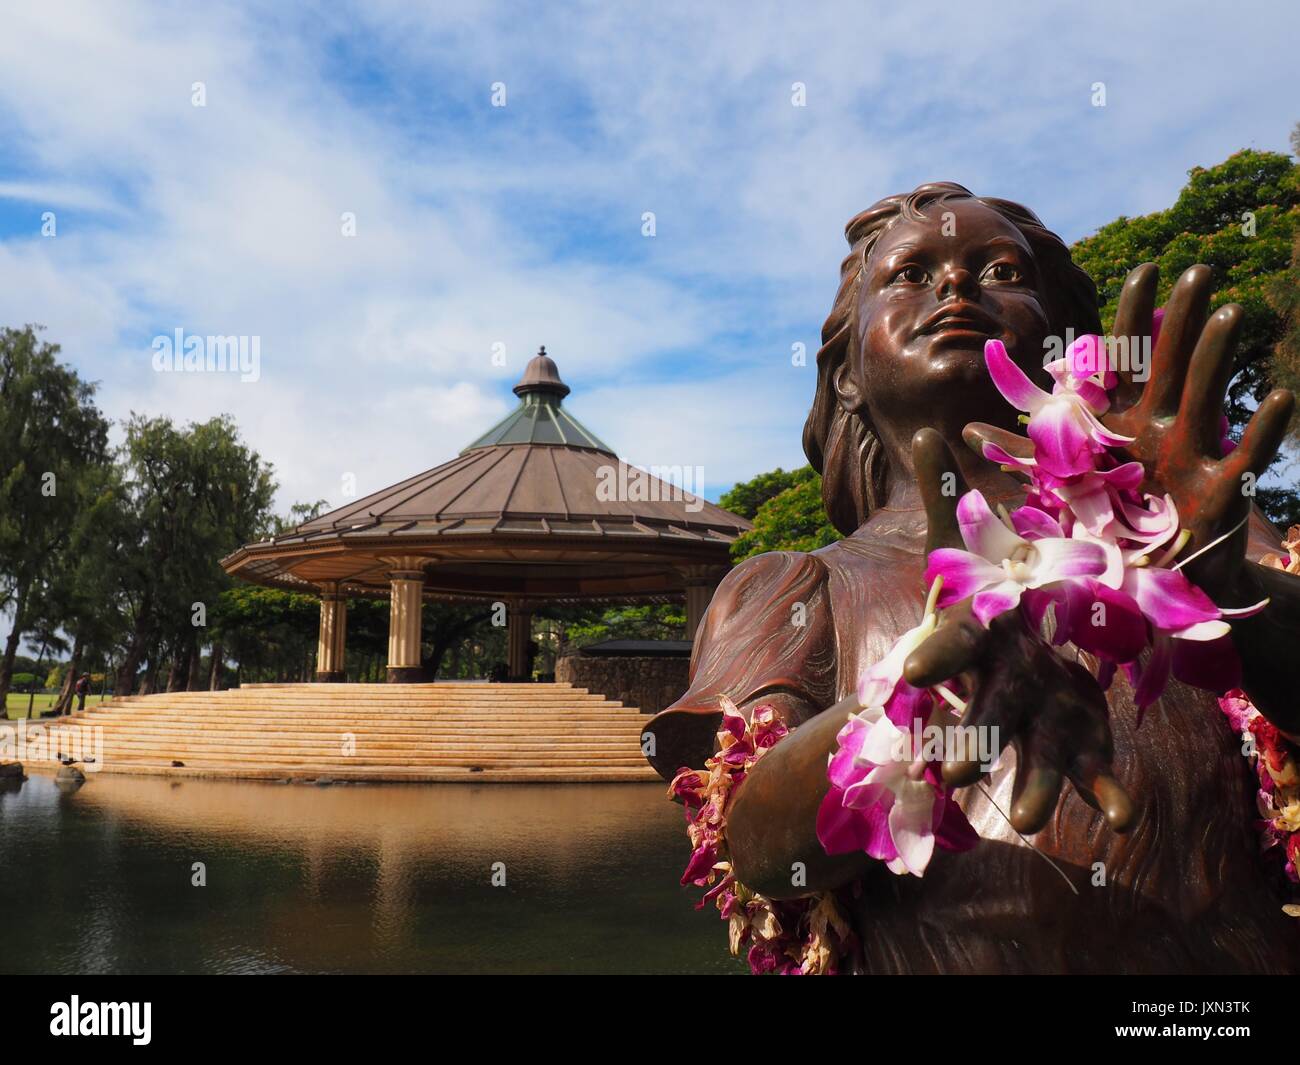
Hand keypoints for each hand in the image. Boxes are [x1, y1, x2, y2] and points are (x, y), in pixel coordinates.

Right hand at [900, 428, 1133, 833]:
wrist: (1001, 648)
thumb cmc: (974, 593)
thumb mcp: (960, 543)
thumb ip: (944, 494)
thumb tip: (926, 436)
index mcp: (976, 633)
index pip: (948, 646)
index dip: (933, 660)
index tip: (915, 678)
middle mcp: (1000, 678)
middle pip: (984, 712)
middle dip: (968, 745)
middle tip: (948, 778)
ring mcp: (1036, 709)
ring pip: (1031, 751)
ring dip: (1030, 784)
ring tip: (1029, 821)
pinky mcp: (1072, 730)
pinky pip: (1088, 765)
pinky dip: (1103, 790)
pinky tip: (1123, 818)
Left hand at [966, 264, 1293, 597]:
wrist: (1154, 582)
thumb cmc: (1107, 528)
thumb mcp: (1058, 488)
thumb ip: (1022, 456)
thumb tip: (963, 432)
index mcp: (1121, 423)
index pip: (1126, 361)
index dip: (1134, 317)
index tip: (1146, 268)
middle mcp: (1159, 429)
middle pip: (1169, 364)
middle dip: (1181, 317)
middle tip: (1198, 269)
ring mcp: (1192, 455)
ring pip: (1204, 395)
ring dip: (1214, 356)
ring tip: (1230, 311)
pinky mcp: (1222, 491)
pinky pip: (1244, 457)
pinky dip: (1261, 430)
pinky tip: (1279, 398)